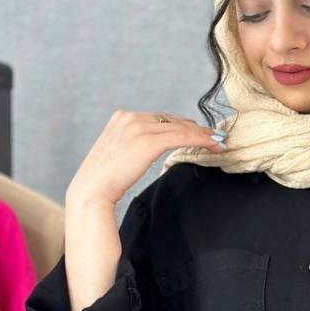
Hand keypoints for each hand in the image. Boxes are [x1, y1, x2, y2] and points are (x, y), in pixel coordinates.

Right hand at [65, 109, 224, 207]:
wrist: (92, 192)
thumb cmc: (103, 181)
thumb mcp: (117, 155)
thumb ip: (132, 146)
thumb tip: (149, 150)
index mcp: (121, 118)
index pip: (159, 118)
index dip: (181, 125)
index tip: (197, 132)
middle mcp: (129, 118)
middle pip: (171, 119)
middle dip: (194, 128)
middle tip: (213, 135)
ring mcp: (138, 127)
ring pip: (179, 126)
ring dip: (202, 134)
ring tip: (218, 141)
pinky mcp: (147, 141)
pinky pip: (181, 137)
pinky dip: (200, 140)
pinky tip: (213, 145)